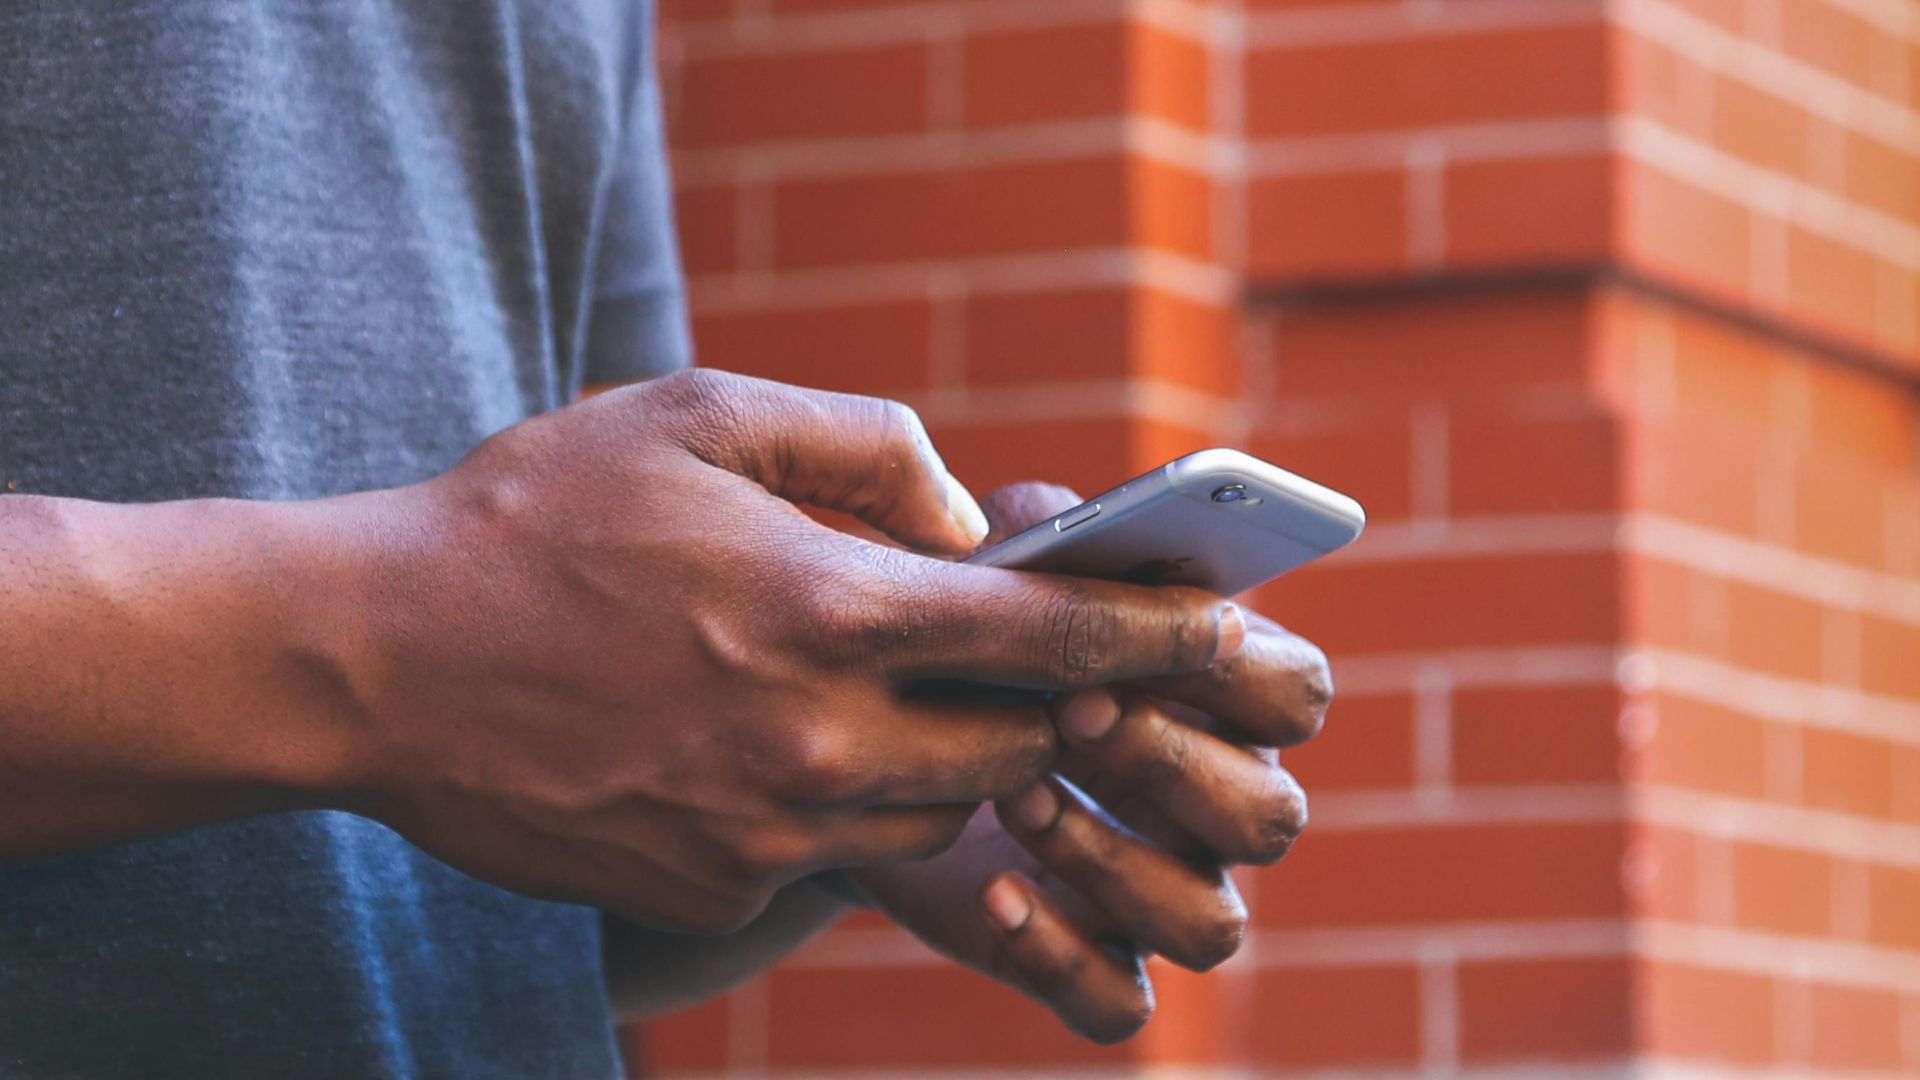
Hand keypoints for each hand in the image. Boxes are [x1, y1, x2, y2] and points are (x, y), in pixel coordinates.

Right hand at [328, 372, 1243, 932]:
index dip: (1158, 637)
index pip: (1050, 635)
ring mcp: (769, 829)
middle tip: (1036, 660)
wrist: (376, 658)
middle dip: (1045, 706)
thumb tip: (964, 518)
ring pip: (941, 818)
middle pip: (1017, 748)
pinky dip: (852, 808)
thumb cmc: (536, 514)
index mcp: (829, 605)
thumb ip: (861, 442)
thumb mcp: (697, 410)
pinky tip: (777, 749)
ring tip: (886, 694)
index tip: (1235, 638)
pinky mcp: (716, 888)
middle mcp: (819, 736)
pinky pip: (840, 859)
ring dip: (954, 763)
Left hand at [849, 482, 1328, 1040]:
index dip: (1239, 673)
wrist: (871, 750)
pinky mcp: (1091, 963)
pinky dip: (1063, 952)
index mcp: (1222, 702)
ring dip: (1117, 859)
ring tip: (1019, 796)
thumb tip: (1060, 524)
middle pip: (1270, 817)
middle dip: (1172, 761)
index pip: (1300, 694)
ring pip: (1208, 923)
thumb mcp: (996, 575)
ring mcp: (1161, 895)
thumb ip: (1041, 538)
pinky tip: (994, 889)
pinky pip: (1120, 1002)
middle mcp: (1214, 807)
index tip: (1145, 638)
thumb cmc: (968, 646)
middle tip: (1069, 709)